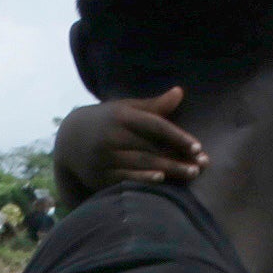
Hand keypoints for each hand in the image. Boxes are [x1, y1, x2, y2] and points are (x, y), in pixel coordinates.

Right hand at [50, 91, 203, 208]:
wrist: (69, 139)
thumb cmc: (108, 121)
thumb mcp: (126, 109)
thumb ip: (154, 106)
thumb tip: (180, 92)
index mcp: (122, 116)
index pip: (155, 126)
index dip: (177, 136)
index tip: (197, 146)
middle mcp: (112, 135)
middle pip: (152, 147)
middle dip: (179, 157)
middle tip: (203, 165)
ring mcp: (104, 156)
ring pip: (141, 163)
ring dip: (168, 170)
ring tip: (190, 174)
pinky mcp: (99, 174)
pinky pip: (125, 178)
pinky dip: (143, 179)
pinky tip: (161, 180)